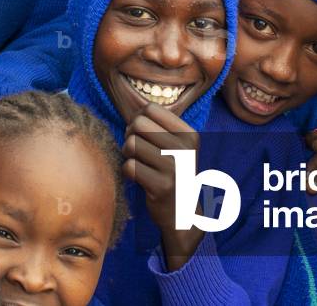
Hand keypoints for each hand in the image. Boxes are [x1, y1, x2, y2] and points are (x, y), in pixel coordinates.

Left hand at [122, 103, 203, 269]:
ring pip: (131, 144)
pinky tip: (137, 178)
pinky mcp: (161, 186)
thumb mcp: (175, 145)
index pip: (151, 109)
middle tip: (135, 149)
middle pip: (138, 123)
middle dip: (130, 135)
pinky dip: (127, 172)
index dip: (139, 119)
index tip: (143, 134)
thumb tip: (133, 105)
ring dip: (127, 154)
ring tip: (137, 163)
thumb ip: (157, 124)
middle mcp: (185, 149)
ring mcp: (174, 168)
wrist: (181, 212)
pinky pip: (129, 167)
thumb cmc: (171, 171)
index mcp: (189, 134)